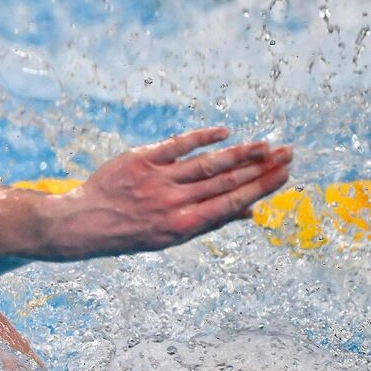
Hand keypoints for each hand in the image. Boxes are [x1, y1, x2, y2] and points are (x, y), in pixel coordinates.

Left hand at [48, 127, 291, 259]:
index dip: (261, 187)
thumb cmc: (130, 232)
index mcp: (182, 225)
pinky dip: (202, 138)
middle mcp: (172, 203)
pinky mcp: (139, 160)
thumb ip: (207, 222)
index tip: (285, 174)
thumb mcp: (168, 237)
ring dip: (240, 152)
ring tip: (266, 144)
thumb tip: (248, 213)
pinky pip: (176, 145)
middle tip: (288, 152)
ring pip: (207, 163)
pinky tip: (224, 133)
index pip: (231, 203)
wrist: (82, 223)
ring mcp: (156, 180)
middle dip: (260, 167)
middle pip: (225, 181)